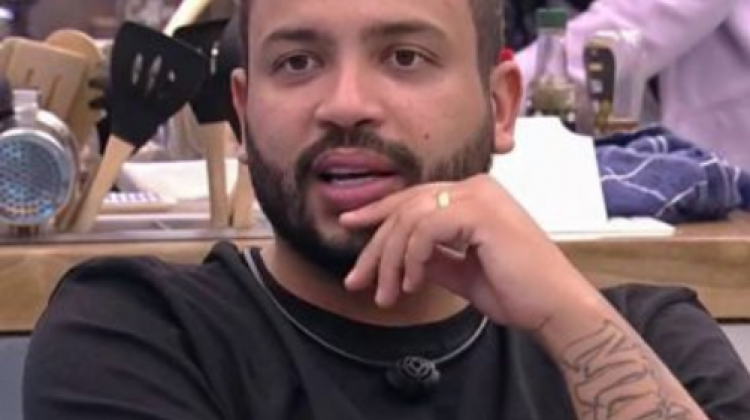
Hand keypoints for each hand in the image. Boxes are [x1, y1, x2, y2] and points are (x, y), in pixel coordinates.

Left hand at [340, 174, 597, 331]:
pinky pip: (426, 229)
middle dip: (374, 247)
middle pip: (405, 208)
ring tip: (387, 294)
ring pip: (410, 218)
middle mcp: (474, 186)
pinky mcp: (479, 211)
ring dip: (389, 260)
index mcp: (472, 195)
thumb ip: (433, 259)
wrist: (554, 307)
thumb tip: (400, 259)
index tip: (348, 226)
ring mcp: (478, 195)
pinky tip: (411, 283)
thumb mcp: (462, 273)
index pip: (413, 199)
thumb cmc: (516, 291)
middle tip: (355, 280)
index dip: (377, 212)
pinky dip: (411, 257)